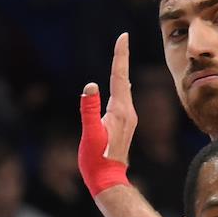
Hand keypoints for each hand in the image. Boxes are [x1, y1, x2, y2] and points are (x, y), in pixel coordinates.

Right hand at [78, 33, 136, 196]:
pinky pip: (122, 99)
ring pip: (123, 89)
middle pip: (123, 79)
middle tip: (122, 39)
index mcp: (120, 110)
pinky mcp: (124, 125)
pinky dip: (119, 86)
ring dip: (120, 72)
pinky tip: (119, 86)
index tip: (123, 36)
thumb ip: (89, 109)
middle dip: (121, 58)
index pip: (119, 76)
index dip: (120, 55)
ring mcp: (128, 119)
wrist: (108, 179)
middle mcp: (127, 112)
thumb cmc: (96, 159)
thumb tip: (90, 86)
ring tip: (120, 56)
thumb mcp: (90, 134)